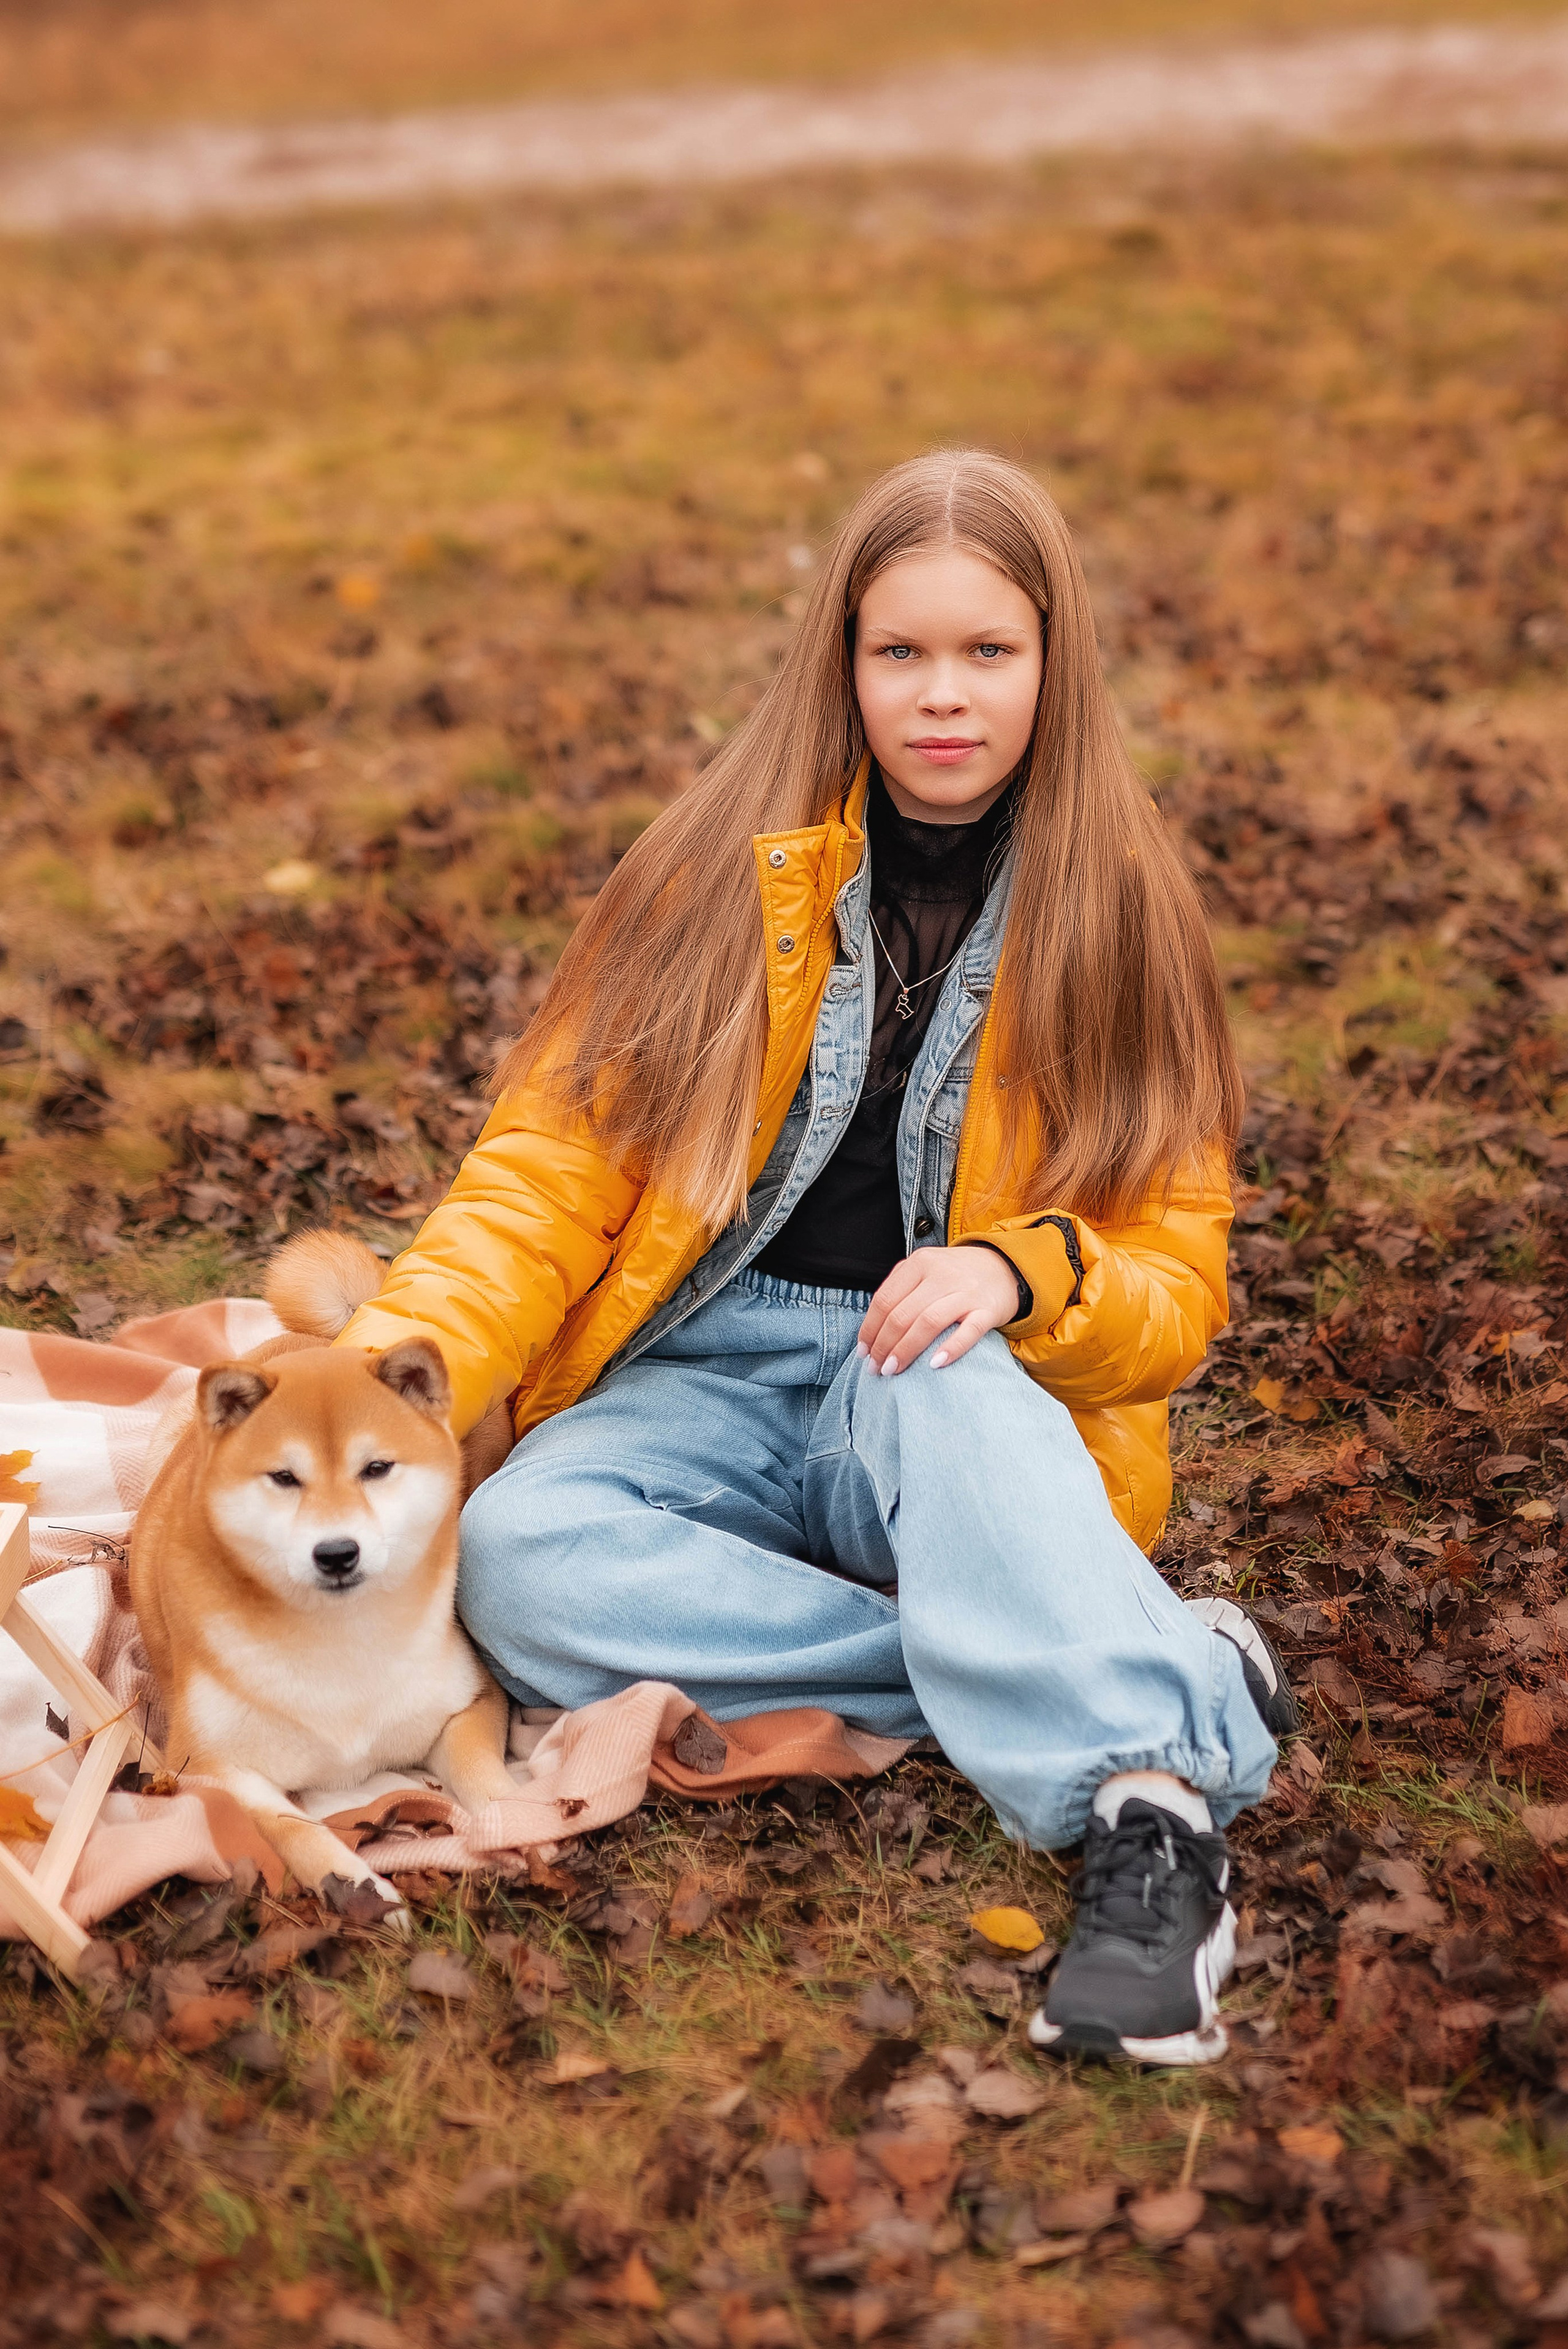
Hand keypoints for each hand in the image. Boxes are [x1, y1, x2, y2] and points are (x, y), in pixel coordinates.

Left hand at [857, 1244, 1020, 1375]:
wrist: (1005, 1268)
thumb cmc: (956, 1276)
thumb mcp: (926, 1270)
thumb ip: (900, 1290)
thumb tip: (872, 1331)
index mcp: (920, 1263)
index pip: (885, 1300)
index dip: (870, 1329)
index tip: (863, 1352)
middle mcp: (941, 1274)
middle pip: (902, 1314)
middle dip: (883, 1345)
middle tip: (876, 1368)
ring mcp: (965, 1291)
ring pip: (928, 1322)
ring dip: (906, 1350)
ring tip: (893, 1370)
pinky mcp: (987, 1309)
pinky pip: (968, 1331)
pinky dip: (950, 1348)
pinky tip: (934, 1365)